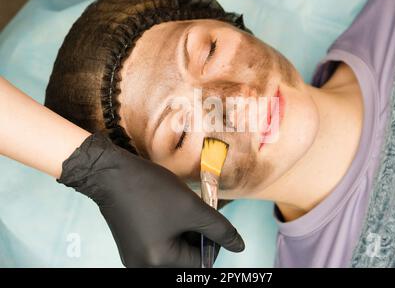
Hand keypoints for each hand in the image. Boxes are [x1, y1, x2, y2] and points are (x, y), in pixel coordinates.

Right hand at [58, 133, 244, 266]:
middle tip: (198, 211)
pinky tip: (170, 210)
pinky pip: (159, 244)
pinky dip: (171, 230)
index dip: (213, 241)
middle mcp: (143, 266)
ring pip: (174, 250)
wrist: (110, 173)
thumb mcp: (192, 208)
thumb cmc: (151, 190)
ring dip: (185, 232)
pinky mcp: (131, 244)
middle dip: (197, 236)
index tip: (211, 218)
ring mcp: (135, 257)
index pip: (200, 263)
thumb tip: (239, 246)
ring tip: (183, 208)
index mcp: (158, 262)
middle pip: (185, 259)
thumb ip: (219, 229)